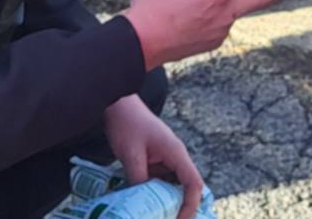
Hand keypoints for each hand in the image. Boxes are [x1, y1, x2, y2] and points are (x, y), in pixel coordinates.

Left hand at [103, 95, 203, 218]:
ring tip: (155, 214)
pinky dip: (155, 193)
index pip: (193, 183)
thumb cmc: (126, 123)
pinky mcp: (155, 160)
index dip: (190, 205)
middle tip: (165, 218)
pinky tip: (143, 204)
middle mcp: (176, 156)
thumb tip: (140, 205)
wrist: (118, 104)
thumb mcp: (131, 154)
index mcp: (176, 152)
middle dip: (179, 207)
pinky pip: (160, 181)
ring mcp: (166, 158)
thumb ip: (138, 179)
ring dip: (166, 201)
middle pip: (186, 187)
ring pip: (172, 186)